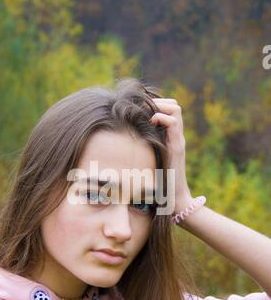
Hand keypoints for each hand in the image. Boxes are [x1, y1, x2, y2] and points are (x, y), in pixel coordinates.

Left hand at [150, 98, 192, 212]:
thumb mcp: (147, 160)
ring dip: (160, 107)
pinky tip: (151, 123)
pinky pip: (174, 123)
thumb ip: (141, 150)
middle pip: (174, 104)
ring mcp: (178, 140)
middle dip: (158, 102)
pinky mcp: (177, 147)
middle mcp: (176, 136)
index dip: (156, 104)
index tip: (140, 109)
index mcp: (169, 137)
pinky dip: (161, 117)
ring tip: (148, 116)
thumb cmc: (158, 182)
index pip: (169, 109)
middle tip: (143, 110)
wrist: (174, 198)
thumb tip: (120, 144)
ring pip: (176, 109)